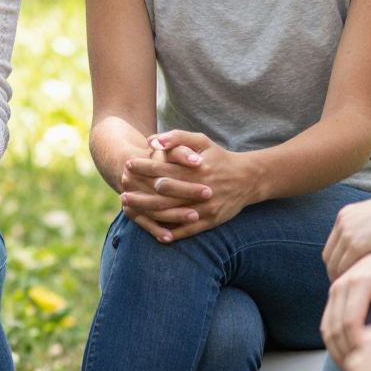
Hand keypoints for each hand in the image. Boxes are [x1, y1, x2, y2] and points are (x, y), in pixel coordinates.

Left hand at [131, 130, 255, 241]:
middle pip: (163, 194)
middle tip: (122, 189)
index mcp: (195, 169)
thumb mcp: (202, 141)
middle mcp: (199, 189)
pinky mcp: (211, 221)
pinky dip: (170, 232)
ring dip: (148, 212)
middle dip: (140, 192)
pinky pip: (187, 230)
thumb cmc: (219, 157)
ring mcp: (205, 207)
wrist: (248, 179)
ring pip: (171, 213)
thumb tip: (153, 141)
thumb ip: (177, 137)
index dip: (143, 167)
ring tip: (129, 208)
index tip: (127, 165)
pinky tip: (153, 231)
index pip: (162, 168)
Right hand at [321, 244, 370, 364]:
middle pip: (334, 328)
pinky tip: (349, 355)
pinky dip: (334, 341)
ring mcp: (334, 287)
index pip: (350, 323)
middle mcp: (340, 284)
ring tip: (353, 369)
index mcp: (358, 282)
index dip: (358, 346)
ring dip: (337, 350)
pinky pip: (327, 322)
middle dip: (346, 353)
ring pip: (327, 327)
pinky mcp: (334, 292)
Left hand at [323, 189, 370, 279]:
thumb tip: (368, 239)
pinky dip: (347, 278)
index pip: (332, 246)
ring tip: (352, 292)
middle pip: (329, 256)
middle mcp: (343, 222)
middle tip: (346, 288)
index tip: (344, 277)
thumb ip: (369, 227)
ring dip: (340, 278)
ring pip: (334, 263)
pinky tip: (357, 288)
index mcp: (346, 214)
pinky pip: (344, 266)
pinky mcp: (357, 242)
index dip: (336, 263)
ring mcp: (348, 232)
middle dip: (335, 273)